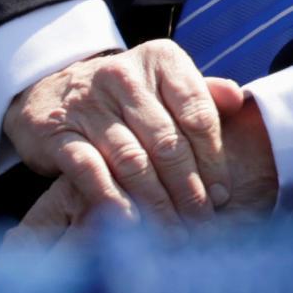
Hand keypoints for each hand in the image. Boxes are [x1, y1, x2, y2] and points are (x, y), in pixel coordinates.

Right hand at [1, 40, 231, 227]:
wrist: (52, 88)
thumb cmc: (126, 95)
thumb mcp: (163, 82)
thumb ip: (201, 94)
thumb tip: (239, 101)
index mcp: (162, 59)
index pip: (198, 114)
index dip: (214, 159)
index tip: (222, 194)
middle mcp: (125, 75)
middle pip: (168, 141)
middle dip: (189, 188)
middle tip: (201, 221)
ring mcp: (88, 102)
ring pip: (132, 159)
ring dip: (156, 201)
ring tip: (172, 232)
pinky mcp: (56, 130)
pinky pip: (89, 168)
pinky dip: (112, 198)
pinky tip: (129, 223)